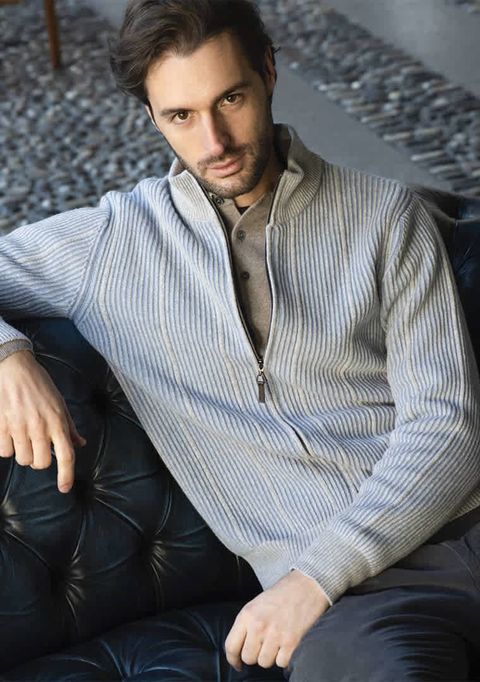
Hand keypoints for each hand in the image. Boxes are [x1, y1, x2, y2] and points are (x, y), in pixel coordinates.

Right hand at [0, 349, 86, 492]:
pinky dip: (7, 448)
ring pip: (22, 459)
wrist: (14, 368)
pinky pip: (4, 451)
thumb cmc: (40, 385)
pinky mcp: (2, 426)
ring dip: (23, 454)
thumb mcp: (60, 403)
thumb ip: (69, 427)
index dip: (66, 475)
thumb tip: (80, 443)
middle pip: (41, 463)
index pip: (66, 454)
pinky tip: (10, 435)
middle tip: (38, 448)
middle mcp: (40, 427)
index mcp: (58, 421)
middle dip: (40, 461)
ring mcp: (20, 427)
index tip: (64, 488)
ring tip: (23, 438)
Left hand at [224, 568, 329, 670]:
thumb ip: (246, 625)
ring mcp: (275, 635)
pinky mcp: (292, 642)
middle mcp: (259, 625)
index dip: (233, 659)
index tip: (237, 663)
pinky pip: (281, 663)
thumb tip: (239, 648)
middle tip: (263, 645)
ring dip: (271, 656)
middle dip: (255, 655)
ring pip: (264, 662)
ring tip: (277, 641)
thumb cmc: (281, 595)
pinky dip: (285, 657)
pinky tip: (287, 643)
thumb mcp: (256, 604)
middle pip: (248, 658)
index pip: (231, 646)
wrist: (306, 586)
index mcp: (247, 615)